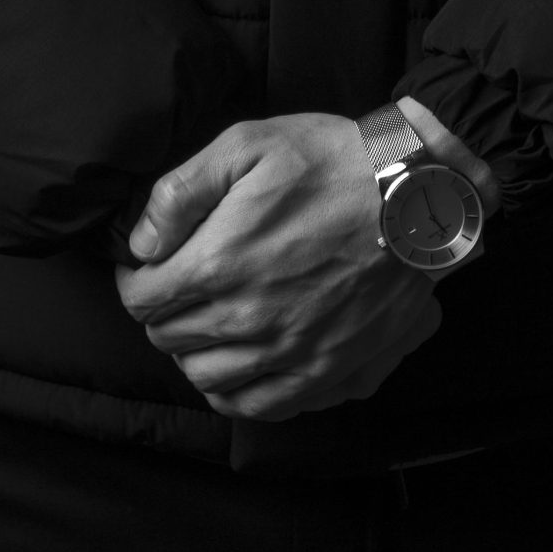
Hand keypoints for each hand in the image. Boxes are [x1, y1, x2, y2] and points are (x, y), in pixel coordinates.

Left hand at [113, 111, 442, 422]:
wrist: (416, 196)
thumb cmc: (333, 162)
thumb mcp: (248, 144)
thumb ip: (181, 191)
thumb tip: (141, 242)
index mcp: (220, 262)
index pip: (144, 299)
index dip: (137, 281)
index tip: (147, 268)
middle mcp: (248, 319)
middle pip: (170, 340)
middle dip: (163, 313)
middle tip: (178, 288)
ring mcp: (288, 352)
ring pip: (207, 378)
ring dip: (193, 354)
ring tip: (204, 326)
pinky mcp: (325, 372)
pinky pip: (260, 407)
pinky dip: (236, 394)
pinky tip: (237, 369)